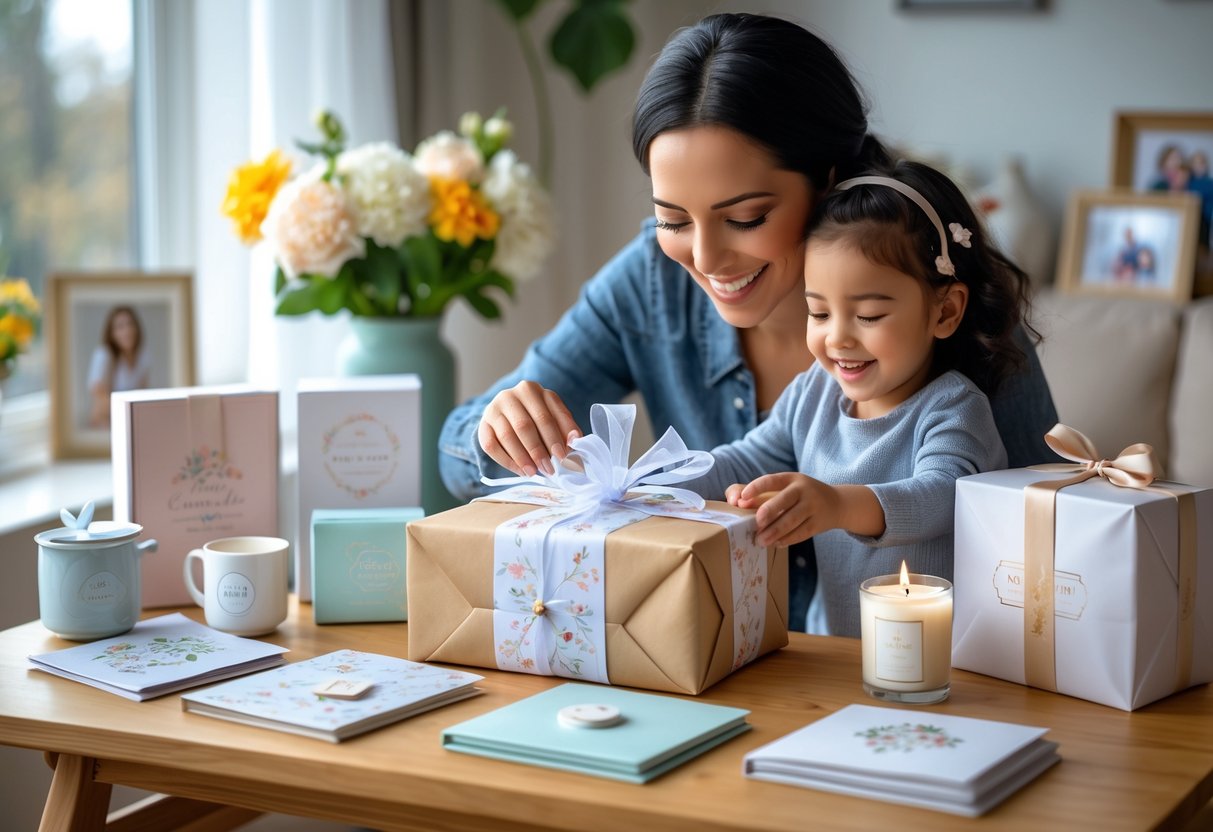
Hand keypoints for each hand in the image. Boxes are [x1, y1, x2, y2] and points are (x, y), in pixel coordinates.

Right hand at [477, 381, 580, 476]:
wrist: (507, 413)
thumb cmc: (535, 416)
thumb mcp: (553, 414)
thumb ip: (565, 426)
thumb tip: (575, 440)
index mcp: (531, 389)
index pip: (545, 415)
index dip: (555, 437)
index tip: (563, 455)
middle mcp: (510, 395)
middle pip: (524, 425)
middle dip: (538, 450)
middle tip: (549, 468)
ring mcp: (493, 409)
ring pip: (506, 436)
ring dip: (522, 457)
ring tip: (534, 472)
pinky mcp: (483, 424)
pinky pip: (491, 445)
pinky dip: (507, 461)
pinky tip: (520, 471)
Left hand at [728, 472, 842, 547]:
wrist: (836, 503)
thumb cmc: (799, 496)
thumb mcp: (784, 488)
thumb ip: (759, 494)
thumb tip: (737, 502)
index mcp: (791, 478)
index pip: (772, 480)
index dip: (756, 488)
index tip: (743, 498)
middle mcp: (803, 490)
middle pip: (784, 500)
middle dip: (768, 513)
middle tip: (756, 525)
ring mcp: (813, 506)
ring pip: (792, 520)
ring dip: (774, 532)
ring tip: (760, 541)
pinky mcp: (818, 523)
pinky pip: (801, 533)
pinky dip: (787, 539)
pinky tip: (775, 544)